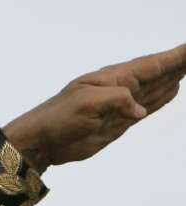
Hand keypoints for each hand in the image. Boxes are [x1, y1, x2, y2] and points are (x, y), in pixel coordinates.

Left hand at [4, 42, 185, 170]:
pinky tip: (173, 89)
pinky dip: (162, 98)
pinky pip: (147, 106)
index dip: (175, 57)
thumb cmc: (57, 118)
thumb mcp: (86, 104)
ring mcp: (120, 106)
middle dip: (180, 63)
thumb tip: (140, 111)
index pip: (152, 64)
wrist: (40, 141)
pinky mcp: (118, 122)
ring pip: (156, 88)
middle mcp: (120, 88)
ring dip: (175, 77)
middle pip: (159, 73)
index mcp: (113, 78)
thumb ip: (117, 101)